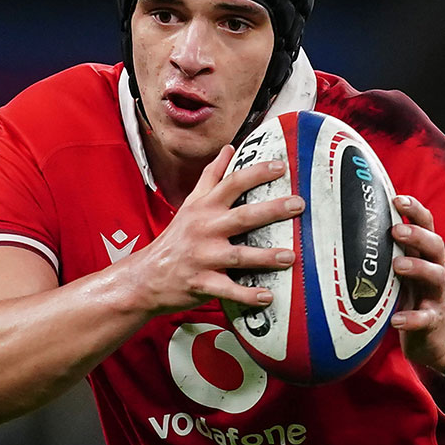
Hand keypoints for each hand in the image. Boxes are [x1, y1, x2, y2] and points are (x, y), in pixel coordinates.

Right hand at [127, 145, 304, 316]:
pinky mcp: (202, 283)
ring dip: (265, 256)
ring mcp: (203, 257)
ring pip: (238, 255)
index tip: (281, 166)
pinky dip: (247, 294)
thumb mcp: (190, 203)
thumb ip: (211, 176)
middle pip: (242, 216)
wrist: (147, 275)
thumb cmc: (176, 237)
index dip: (256, 172)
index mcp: (204, 207)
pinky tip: (267, 296)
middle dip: (272, 210)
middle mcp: (205, 229)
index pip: (232, 183)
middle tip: (298, 204)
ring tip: (290, 256)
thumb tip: (229, 148)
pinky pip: (228, 289)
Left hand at [389, 195, 444, 368]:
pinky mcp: (434, 321)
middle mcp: (435, 270)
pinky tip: (396, 320)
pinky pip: (426, 318)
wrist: (437, 335)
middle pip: (435, 245)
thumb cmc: (412, 295)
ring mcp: (437, 295)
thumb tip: (349, 224)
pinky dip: (412, 318)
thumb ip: (385, 250)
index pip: (426, 225)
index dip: (415, 211)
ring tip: (398, 266)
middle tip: (396, 231)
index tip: (397, 199)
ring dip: (417, 268)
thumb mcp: (401, 269)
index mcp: (424, 254)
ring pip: (436, 276)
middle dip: (417, 235)